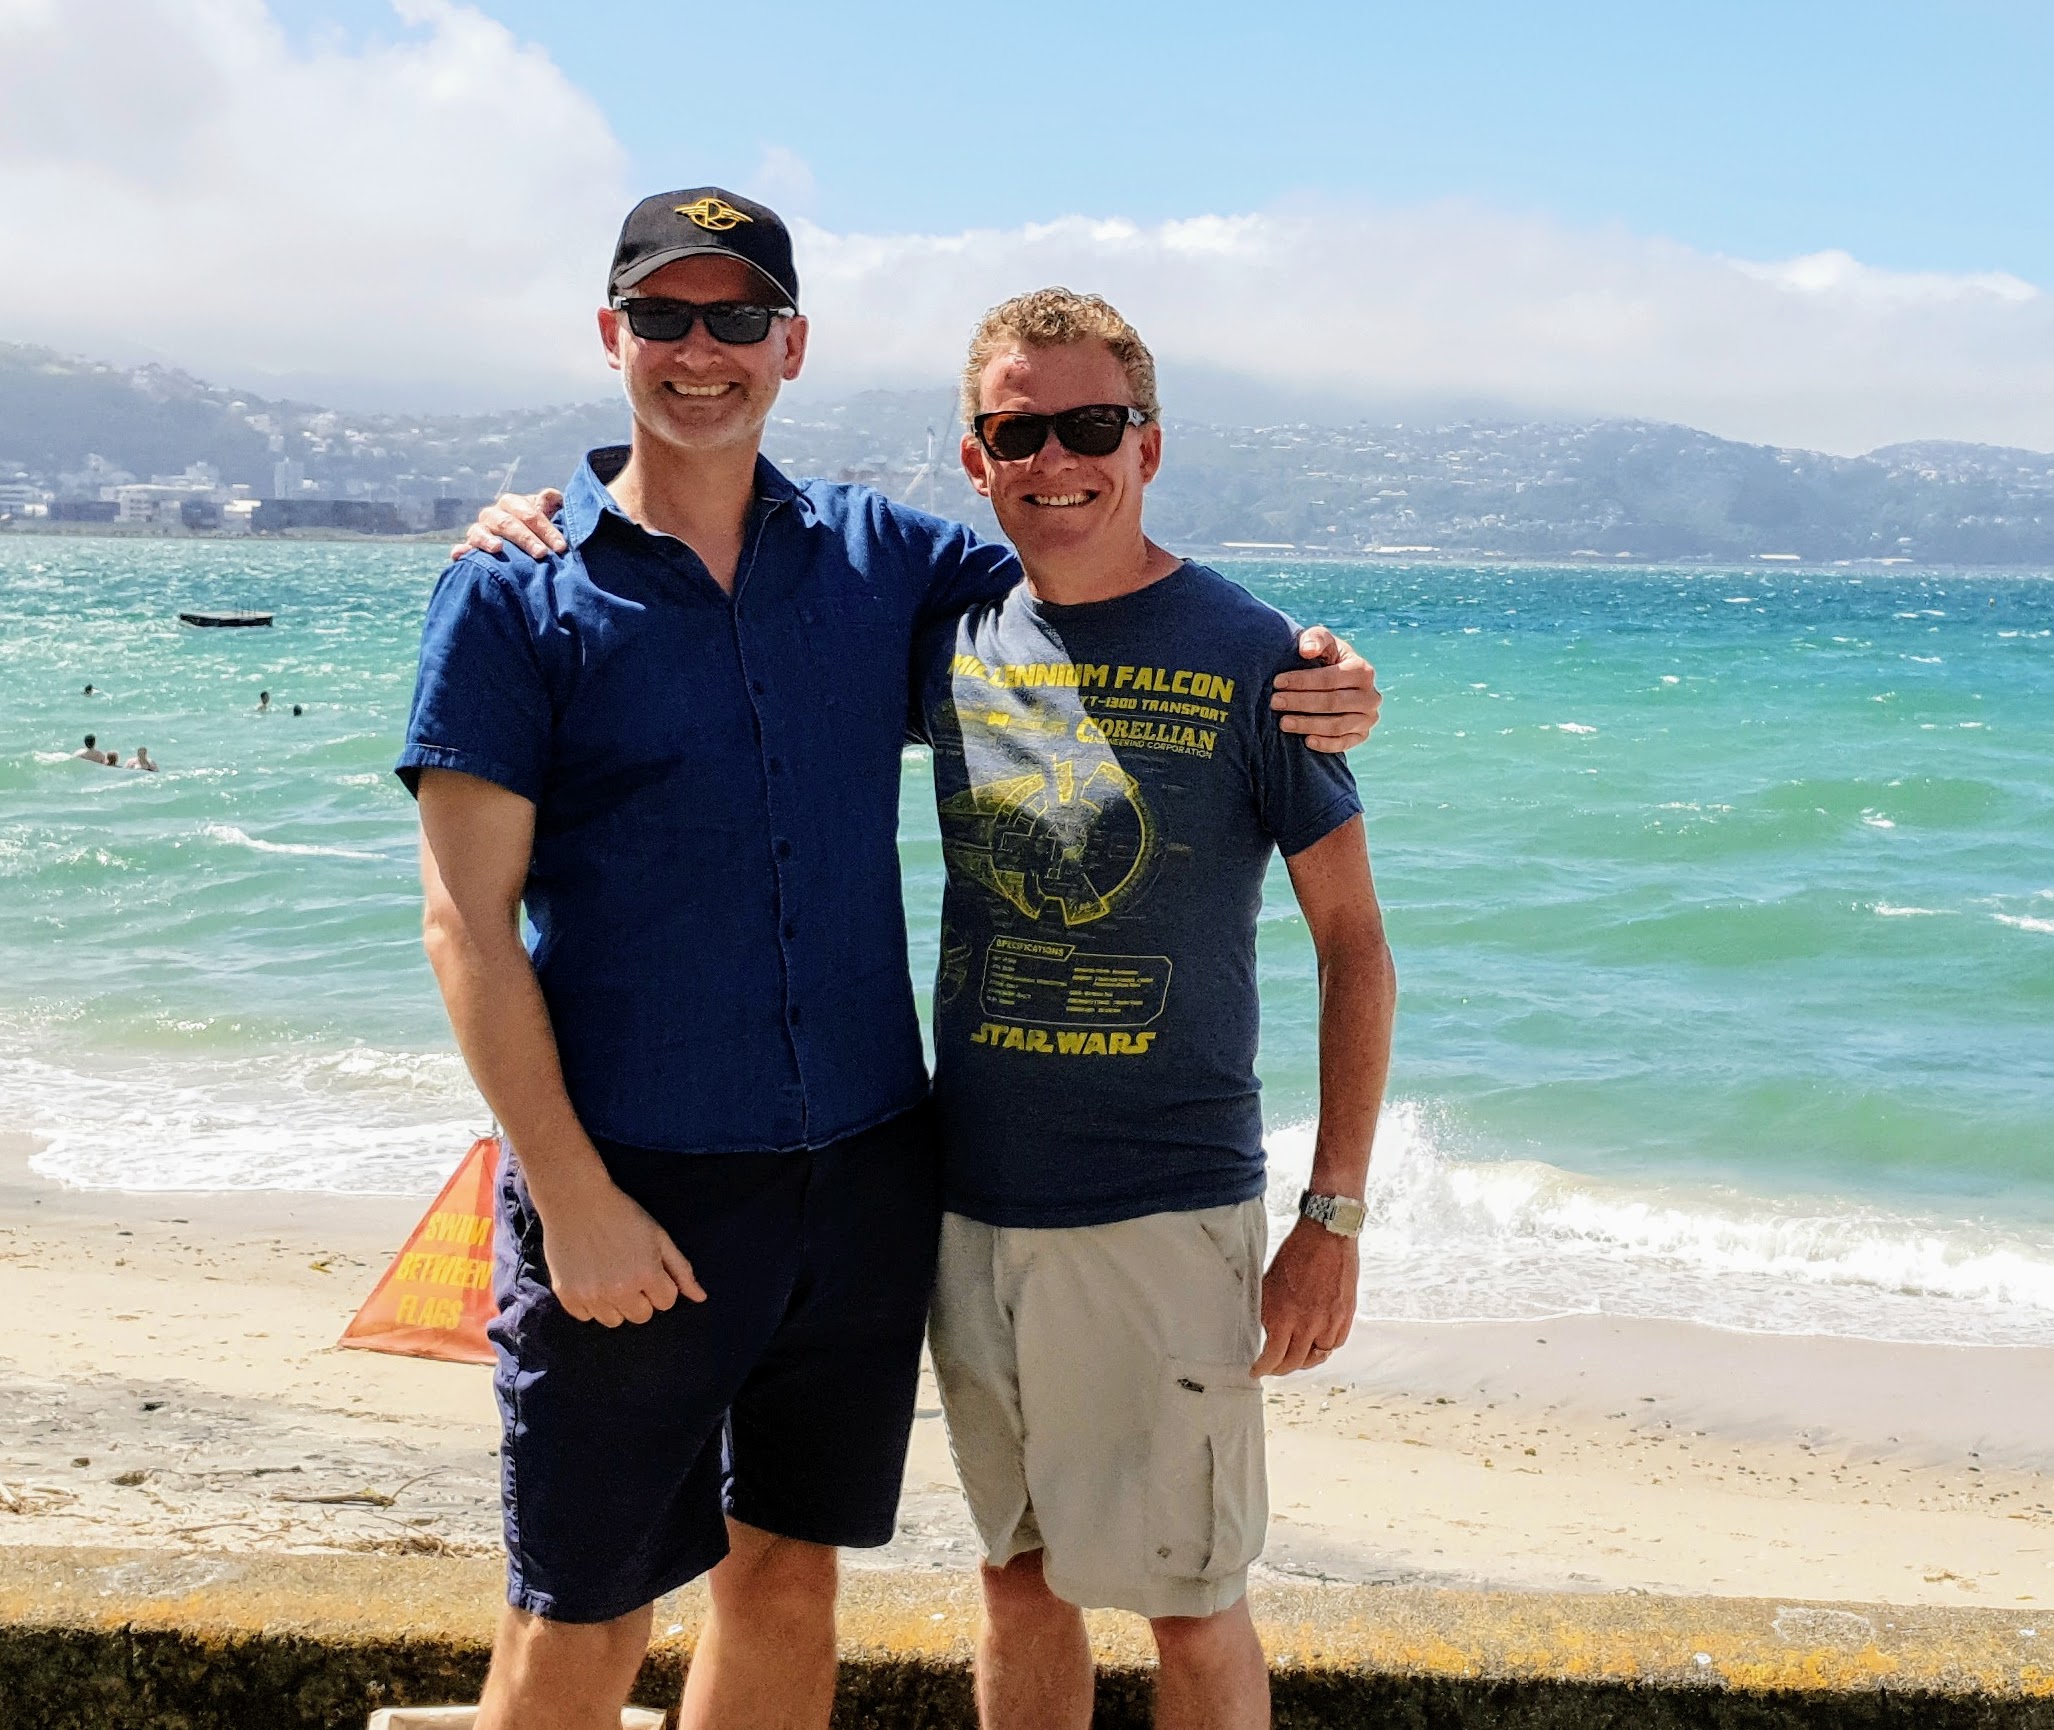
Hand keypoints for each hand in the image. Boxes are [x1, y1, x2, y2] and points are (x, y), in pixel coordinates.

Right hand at [450, 489, 567, 561]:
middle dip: (525, 538)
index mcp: (512, 504)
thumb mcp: (548, 513)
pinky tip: (459, 555)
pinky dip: (460, 550)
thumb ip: (551, 503)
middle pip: (507, 523)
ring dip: (488, 540)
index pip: (529, 514)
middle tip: (542, 554)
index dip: (546, 529)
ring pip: (480, 532)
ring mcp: (479, 531)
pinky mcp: (470, 547)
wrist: (520, 544)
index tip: (561, 547)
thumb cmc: (537, 528)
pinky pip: (462, 548)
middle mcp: (492, 515)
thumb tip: (549, 496)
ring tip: (498, 548)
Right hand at [530, 1168, 705, 1326]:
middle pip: (641, 1316)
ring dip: (615, 1304)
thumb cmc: (622, 1215)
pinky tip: (590, 1277)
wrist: (575, 1200)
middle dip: (640, 1298)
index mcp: (647, 1274)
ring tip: (608, 1275)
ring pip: (613, 1321)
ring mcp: (591, 1295)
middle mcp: (620, 1290)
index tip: (648, 1267)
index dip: (660, 1284)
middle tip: (628, 1271)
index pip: (666, 1302)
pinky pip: (586, 1317)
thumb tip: (701, 1298)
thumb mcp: (659, 1237)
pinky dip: (590, 1303)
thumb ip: (681, 1270)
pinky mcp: (567, 1296)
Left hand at [1252, 1218, 1357, 1375]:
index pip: (1273, 1357)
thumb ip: (1268, 1312)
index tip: (1257, 1371)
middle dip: (1280, 1369)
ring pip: (1317, 1357)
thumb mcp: (1269, 1283)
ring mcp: (1330, 1322)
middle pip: (1295, 1363)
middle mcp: (1308, 1324)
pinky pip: (1335, 1343)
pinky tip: (1316, 1340)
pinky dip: (1324, 1346)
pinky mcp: (1346, 1316)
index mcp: (1283, 1315)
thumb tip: (1266, 1333)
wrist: (1327, 1236)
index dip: (1263, 1369)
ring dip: (1304, 1360)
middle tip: (1274, 1368)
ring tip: (1295, 1355)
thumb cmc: (1296, 1254)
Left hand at [1271, 627, 1381, 752]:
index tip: (1278, 682)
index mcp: (1363, 671)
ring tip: (1283, 722)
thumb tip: (1307, 651)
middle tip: (1275, 702)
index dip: (1303, 680)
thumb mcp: (1320, 641)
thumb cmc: (1324, 658)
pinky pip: (1344, 743)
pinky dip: (1325, 744)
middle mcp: (1371, 696)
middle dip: (1300, 702)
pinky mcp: (1362, 735)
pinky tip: (1305, 741)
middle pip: (1333, 702)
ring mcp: (1368, 718)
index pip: (1331, 678)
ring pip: (1337, 725)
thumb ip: (1314, 639)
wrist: (1333, 681)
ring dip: (1308, 725)